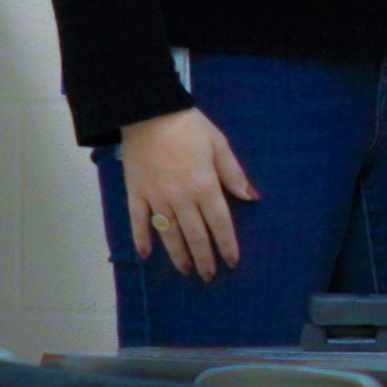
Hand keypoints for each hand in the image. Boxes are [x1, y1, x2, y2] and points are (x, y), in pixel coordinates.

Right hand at [119, 107, 255, 281]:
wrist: (148, 110)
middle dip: (204, 258)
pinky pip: (138, 221)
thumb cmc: (188, 125)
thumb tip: (251, 197)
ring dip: (178, 255)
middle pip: (195, 235)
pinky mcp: (136, 192)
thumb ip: (233, 173)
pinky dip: (141, 239)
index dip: (226, 245)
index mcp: (205, 186)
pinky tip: (145, 255)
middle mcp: (181, 197)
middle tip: (209, 275)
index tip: (232, 261)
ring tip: (185, 271)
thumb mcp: (219, 144)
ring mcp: (156, 197)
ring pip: (169, 234)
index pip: (219, 224)